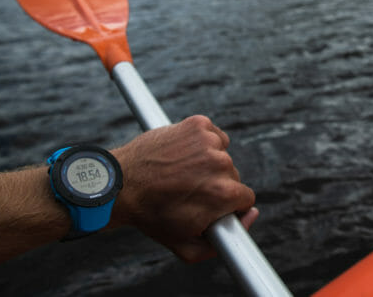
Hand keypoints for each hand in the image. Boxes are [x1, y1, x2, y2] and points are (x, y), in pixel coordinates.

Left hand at [111, 115, 256, 262]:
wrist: (121, 185)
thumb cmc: (152, 216)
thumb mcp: (186, 247)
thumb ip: (225, 241)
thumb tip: (251, 216)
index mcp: (223, 193)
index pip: (245, 198)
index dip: (228, 205)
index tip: (210, 204)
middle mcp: (220, 163)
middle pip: (233, 176)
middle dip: (216, 184)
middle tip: (189, 190)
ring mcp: (208, 141)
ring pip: (222, 154)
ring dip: (208, 163)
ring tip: (182, 172)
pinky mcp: (198, 124)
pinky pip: (213, 135)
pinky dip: (202, 143)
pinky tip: (184, 155)